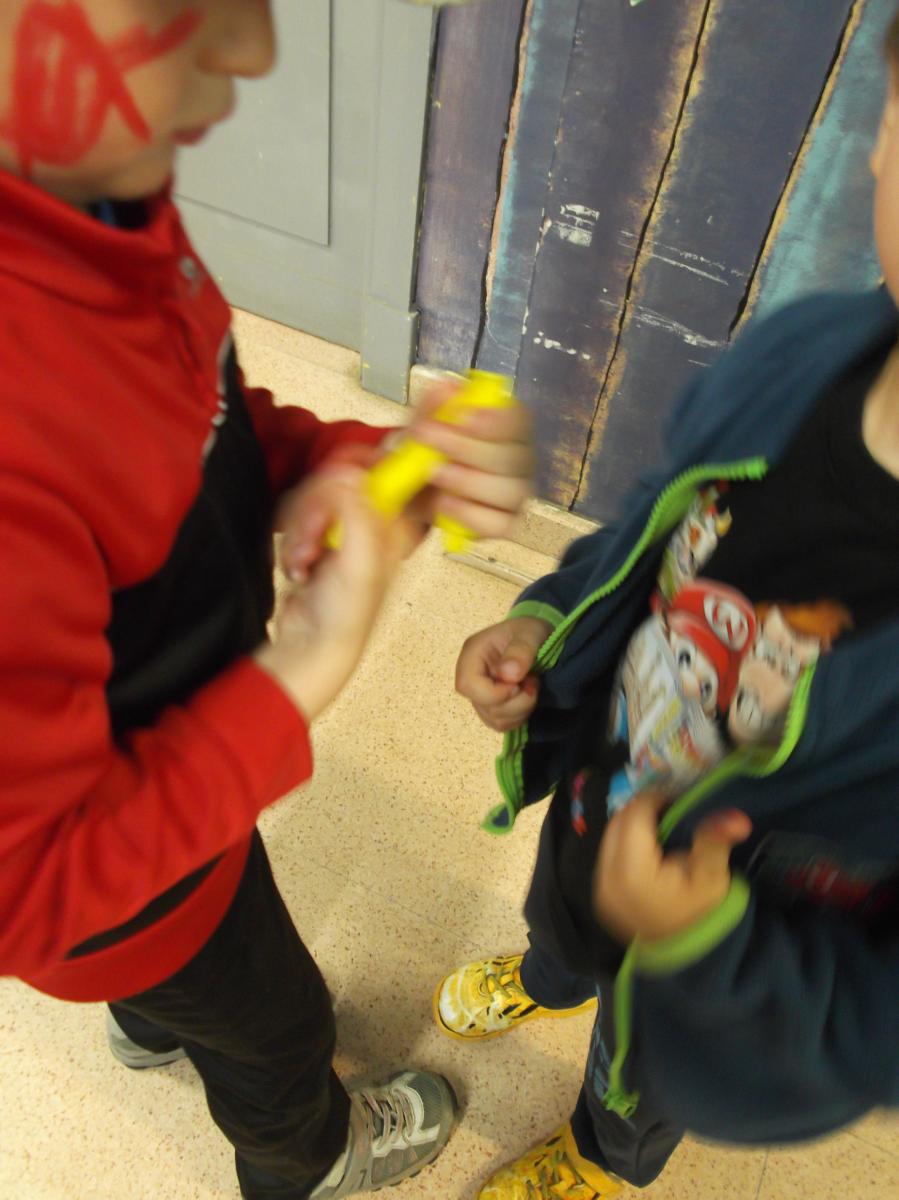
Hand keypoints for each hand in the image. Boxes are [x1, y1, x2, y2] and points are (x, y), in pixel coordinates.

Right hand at [256, 468, 417, 720]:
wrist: (312, 645)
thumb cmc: (346, 617)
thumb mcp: (359, 561)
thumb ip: (356, 513)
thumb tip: (347, 474)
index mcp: (394, 527)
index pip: (380, 475)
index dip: (353, 470)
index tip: (332, 478)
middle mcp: (372, 526)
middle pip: (337, 484)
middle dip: (315, 511)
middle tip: (313, 536)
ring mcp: (344, 532)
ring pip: (313, 501)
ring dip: (300, 531)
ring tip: (305, 560)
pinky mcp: (318, 541)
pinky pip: (298, 520)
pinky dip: (292, 544)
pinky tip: (299, 568)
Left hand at [407, 380, 533, 539]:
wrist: (404, 499)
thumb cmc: (421, 459)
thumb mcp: (419, 430)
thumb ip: (432, 408)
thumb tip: (448, 388)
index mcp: (504, 430)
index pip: (520, 420)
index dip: (497, 419)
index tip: (464, 416)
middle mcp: (517, 462)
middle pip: (516, 457)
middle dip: (469, 448)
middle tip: (430, 439)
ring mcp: (513, 496)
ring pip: (511, 491)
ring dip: (469, 482)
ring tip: (434, 474)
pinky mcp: (503, 525)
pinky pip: (500, 523)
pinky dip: (471, 515)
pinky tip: (444, 505)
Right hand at [455, 615, 551, 731]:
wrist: (535, 638)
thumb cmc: (529, 631)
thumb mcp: (530, 633)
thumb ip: (520, 651)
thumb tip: (508, 675)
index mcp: (473, 653)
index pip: (467, 684)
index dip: (494, 693)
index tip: (518, 684)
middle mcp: (470, 675)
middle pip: (482, 705)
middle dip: (515, 702)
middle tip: (532, 682)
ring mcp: (479, 693)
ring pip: (494, 719)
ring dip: (520, 709)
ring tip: (531, 686)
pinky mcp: (490, 706)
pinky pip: (501, 724)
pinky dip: (519, 716)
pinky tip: (526, 697)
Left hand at [593, 792, 752, 943]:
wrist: (686, 957)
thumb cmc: (701, 914)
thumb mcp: (712, 878)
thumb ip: (713, 842)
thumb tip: (736, 817)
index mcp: (632, 873)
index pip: (634, 815)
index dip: (656, 799)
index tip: (678, 800)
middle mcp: (607, 878)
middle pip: (618, 822)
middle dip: (642, 810)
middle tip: (671, 811)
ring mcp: (599, 888)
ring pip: (610, 835)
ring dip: (632, 825)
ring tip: (661, 828)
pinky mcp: (599, 894)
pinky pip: (607, 853)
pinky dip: (625, 843)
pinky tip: (648, 850)